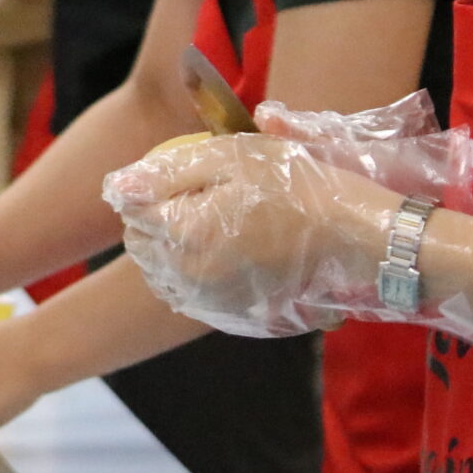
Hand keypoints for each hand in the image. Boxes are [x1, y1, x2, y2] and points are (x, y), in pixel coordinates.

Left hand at [104, 134, 406, 337]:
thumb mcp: (231, 157)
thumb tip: (114, 187)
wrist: (357, 240)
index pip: (130, 210)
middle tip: (202, 197)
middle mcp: (186, 277)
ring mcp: (208, 302)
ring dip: (174, 247)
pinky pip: (191, 293)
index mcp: (180, 234)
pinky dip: (198, 272)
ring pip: (163, 272)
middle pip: (141, 244)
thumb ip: (166, 170)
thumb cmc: (296, 187)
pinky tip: (229, 250)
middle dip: (157, 219)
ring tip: (217, 223)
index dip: (151, 188)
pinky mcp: (230, 316)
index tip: (186, 177)